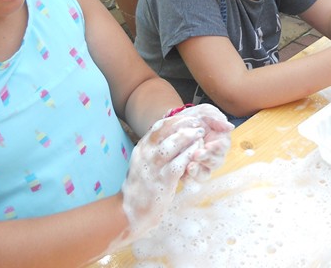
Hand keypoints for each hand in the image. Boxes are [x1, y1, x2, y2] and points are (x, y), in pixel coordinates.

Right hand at [120, 114, 208, 240]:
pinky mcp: (162, 182)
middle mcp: (146, 155)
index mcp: (141, 149)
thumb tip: (169, 136)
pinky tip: (197, 153)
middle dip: (184, 124)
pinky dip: (189, 155)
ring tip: (200, 133)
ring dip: (188, 136)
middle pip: (165, 131)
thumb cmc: (140, 188)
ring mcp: (153, 168)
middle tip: (198, 122)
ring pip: (172, 144)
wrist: (130, 212)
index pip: (158, 126)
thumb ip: (153, 150)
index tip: (189, 117)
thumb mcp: (143, 163)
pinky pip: (178, 164)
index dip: (175, 120)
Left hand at [175, 104, 233, 181]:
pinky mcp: (187, 171)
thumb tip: (230, 127)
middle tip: (196, 155)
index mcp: (220, 142)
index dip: (216, 148)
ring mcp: (200, 164)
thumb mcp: (205, 112)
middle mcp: (212, 156)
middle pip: (215, 163)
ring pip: (203, 174)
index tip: (208, 146)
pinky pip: (189, 179)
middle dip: (206, 160)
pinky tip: (180, 172)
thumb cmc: (194, 117)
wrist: (176, 123)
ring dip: (198, 172)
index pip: (222, 148)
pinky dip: (185, 177)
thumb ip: (216, 118)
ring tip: (190, 167)